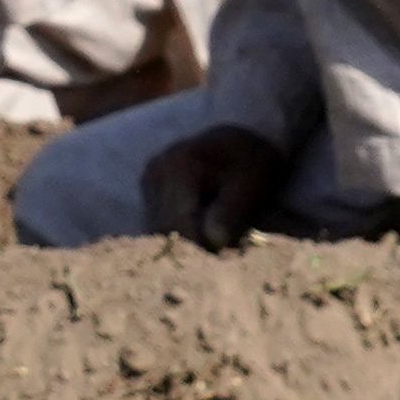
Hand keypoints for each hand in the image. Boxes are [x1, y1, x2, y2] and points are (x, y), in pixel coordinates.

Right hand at [139, 127, 284, 252]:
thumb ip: (231, 212)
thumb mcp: (251, 185)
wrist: (241, 139)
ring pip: (157, 227)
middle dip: (191, 246)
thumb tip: (214, 241)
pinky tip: (198, 231)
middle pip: (164, 227)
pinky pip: (157, 219)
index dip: (199, 247)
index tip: (222, 260)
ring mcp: (149, 177)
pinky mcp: (148, 184)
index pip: (179, 222)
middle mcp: (156, 170)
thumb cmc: (250, 162)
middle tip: (219, 257)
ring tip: (211, 243)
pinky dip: (177, 230)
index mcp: (180, 166)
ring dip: (183, 240)